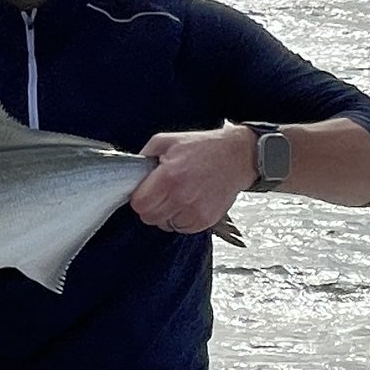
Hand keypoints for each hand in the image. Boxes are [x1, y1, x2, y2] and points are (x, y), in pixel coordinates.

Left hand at [129, 127, 254, 236]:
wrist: (237, 156)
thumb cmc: (204, 148)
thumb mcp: (167, 141)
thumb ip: (145, 155)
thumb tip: (133, 172)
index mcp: (169, 177)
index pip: (139, 204)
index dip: (139, 197)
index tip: (145, 191)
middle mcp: (182, 197)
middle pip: (149, 218)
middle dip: (151, 207)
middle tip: (161, 194)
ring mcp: (195, 211)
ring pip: (165, 225)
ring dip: (166, 214)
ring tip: (178, 196)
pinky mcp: (206, 220)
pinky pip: (182, 228)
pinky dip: (181, 219)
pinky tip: (189, 202)